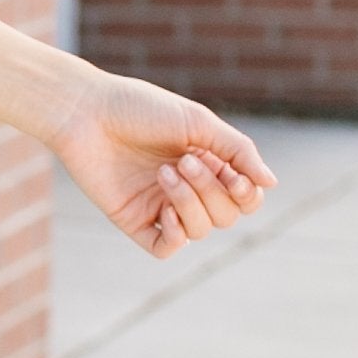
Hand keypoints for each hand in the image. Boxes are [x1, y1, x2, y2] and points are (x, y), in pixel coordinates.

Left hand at [51, 73, 274, 260]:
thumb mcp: (198, 123)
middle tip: (184, 160)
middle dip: (210, 191)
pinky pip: (167, 248)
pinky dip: (174, 234)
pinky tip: (163, 211)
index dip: (246, 195)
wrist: (86, 112)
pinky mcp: (134, 221)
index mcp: (209, 163)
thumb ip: (238, 152)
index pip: (245, 197)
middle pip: (226, 215)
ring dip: (189, 203)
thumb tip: (271, 184)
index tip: (233, 176)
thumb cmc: (141, 109)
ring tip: (164, 172)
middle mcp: (189, 188)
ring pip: (200, 230)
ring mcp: (162, 206)